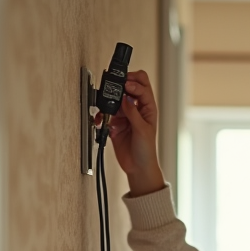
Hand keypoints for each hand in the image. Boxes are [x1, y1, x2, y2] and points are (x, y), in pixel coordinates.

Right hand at [95, 70, 164, 196]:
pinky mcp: (115, 123)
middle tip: (116, 87)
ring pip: (115, 99)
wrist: (137, 167)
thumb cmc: (146, 150)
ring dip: (110, 101)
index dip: (134, 83)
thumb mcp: (142, 130)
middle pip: (130, 87)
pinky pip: (106, 113)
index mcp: (148, 108)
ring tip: (108, 108)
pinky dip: (102, 114)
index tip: (126, 87)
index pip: (143, 87)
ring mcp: (125, 115)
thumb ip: (133, 113)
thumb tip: (126, 98)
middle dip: (123, 84)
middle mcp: (136, 109)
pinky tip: (101, 119)